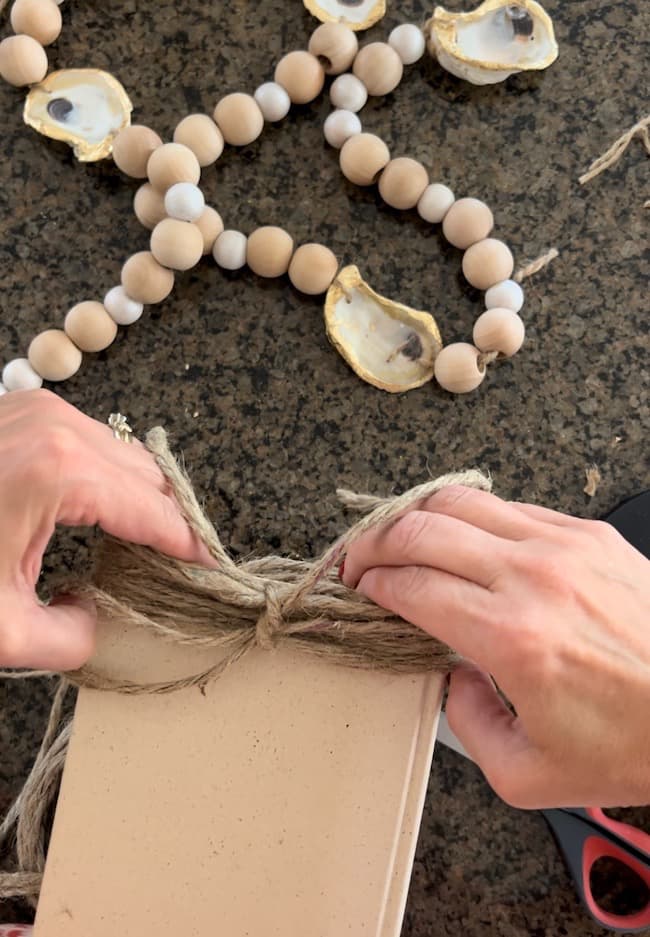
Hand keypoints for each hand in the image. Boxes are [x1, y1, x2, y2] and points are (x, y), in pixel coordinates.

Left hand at [0, 390, 213, 671]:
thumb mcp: (1, 628)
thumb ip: (71, 638)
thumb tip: (96, 617)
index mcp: (61, 470)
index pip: (155, 512)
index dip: (188, 547)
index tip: (211, 572)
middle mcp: (58, 425)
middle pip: (148, 477)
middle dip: (166, 521)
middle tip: (172, 569)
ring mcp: (38, 408)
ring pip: (123, 454)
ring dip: (136, 498)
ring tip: (136, 548)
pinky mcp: (21, 409)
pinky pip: (90, 441)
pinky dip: (104, 477)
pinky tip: (96, 515)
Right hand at [342, 485, 649, 807]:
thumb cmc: (634, 740)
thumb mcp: (529, 775)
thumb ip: (466, 727)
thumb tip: (449, 679)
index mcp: (512, 638)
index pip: (412, 586)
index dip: (371, 583)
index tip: (359, 589)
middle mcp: (533, 578)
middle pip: (421, 530)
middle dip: (374, 542)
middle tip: (360, 560)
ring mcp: (562, 546)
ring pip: (460, 502)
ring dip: (414, 516)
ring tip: (398, 536)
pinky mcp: (588, 533)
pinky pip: (509, 506)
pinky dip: (468, 516)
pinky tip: (461, 536)